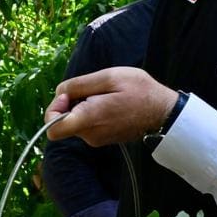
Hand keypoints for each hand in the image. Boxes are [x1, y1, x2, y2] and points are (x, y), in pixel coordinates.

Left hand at [44, 67, 179, 146]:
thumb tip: (59, 93)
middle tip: (92, 89)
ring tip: (106, 94)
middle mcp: (90, 135)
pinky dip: (92, 113)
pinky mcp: (105, 139)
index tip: (68, 94)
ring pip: (76, 122)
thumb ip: (79, 85)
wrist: (164, 112)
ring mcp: (98, 139)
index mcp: (88, 119)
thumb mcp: (109, 77)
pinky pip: (88, 125)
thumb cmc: (139, 91)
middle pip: (64, 122)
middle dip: (70, 103)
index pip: (52, 129)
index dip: (53, 109)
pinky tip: (110, 102)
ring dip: (83, 107)